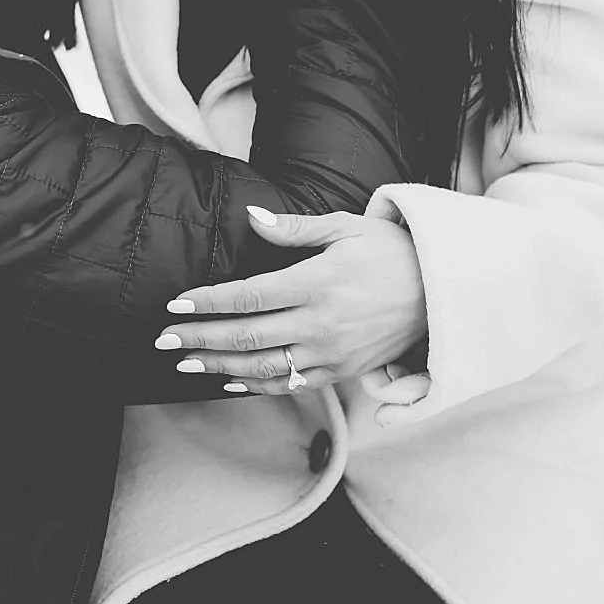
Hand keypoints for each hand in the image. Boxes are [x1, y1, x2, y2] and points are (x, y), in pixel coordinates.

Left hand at [158, 203, 431, 396]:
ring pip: (265, 367)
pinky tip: (231, 381)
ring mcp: (331, 354)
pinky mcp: (342, 371)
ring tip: (186, 363)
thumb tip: (251, 218)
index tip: (175, 304)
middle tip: (164, 339)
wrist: (439, 292)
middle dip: (201, 339)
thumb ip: (293, 230)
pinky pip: (292, 383)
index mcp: (316, 284)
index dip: (209, 302)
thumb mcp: (343, 227)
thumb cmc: (388, 250)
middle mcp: (320, 324)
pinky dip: (258, 385)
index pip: (249, 296)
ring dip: (221, 367)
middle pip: (248, 336)